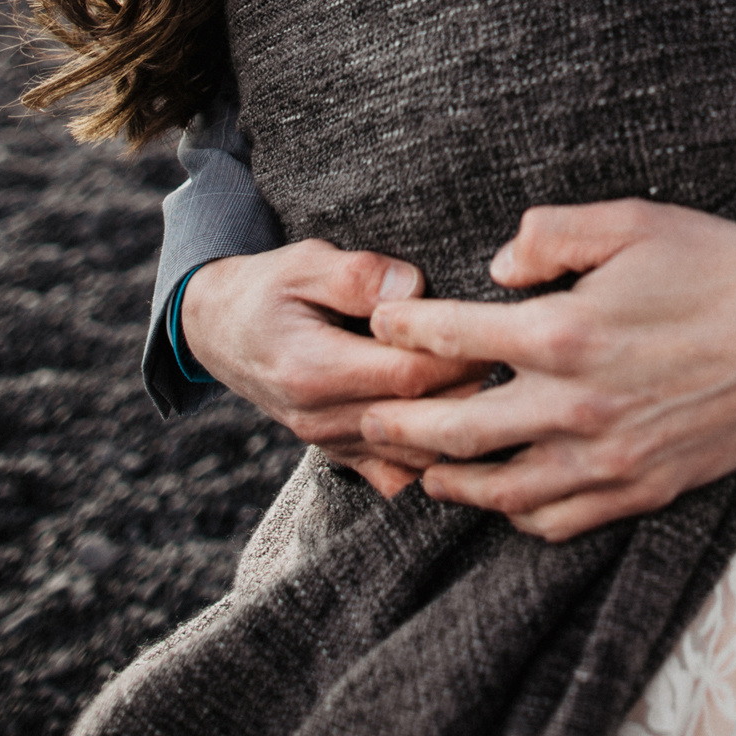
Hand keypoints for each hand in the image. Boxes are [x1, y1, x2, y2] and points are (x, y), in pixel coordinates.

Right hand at [178, 242, 486, 495]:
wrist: (220, 331)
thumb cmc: (268, 288)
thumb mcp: (304, 261)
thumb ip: (358, 275)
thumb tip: (412, 288)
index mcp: (312, 370)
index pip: (406, 376)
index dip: (458, 356)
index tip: (498, 330)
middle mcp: (319, 419)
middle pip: (417, 418)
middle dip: (470, 391)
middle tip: (516, 360)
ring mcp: (328, 444)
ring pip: (412, 454)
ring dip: (458, 427)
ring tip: (503, 393)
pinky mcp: (338, 454)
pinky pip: (395, 474)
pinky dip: (432, 460)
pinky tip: (466, 434)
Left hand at [361, 202, 735, 540]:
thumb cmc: (717, 265)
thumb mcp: (631, 220)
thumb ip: (550, 233)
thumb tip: (495, 269)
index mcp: (564, 331)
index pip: (454, 339)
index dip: (406, 332)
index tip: (381, 326)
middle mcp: (576, 405)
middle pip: (457, 431)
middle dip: (400, 426)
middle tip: (366, 421)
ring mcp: (608, 457)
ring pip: (501, 488)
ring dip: (449, 482)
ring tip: (418, 472)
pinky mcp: (641, 488)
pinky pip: (558, 519)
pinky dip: (517, 514)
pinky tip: (501, 499)